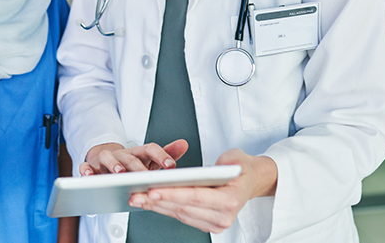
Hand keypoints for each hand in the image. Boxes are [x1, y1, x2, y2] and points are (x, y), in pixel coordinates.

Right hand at [80, 140, 188, 174]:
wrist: (104, 159)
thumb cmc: (130, 162)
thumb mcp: (148, 159)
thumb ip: (166, 154)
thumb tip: (184, 143)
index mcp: (137, 153)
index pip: (150, 149)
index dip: (161, 156)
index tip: (172, 166)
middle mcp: (121, 155)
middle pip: (130, 157)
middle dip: (137, 166)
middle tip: (145, 175)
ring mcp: (105, 160)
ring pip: (107, 158)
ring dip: (113, 165)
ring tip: (119, 173)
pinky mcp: (90, 166)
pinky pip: (86, 167)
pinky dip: (86, 170)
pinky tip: (89, 175)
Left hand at [128, 148, 277, 233]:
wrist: (249, 181)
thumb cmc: (240, 167)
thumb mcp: (237, 159)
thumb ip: (230, 162)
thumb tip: (224, 165)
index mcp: (230, 200)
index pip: (195, 197)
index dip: (172, 194)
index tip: (152, 190)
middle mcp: (223, 216)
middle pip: (183, 208)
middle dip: (156, 200)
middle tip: (135, 193)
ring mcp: (215, 223)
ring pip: (179, 214)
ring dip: (156, 206)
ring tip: (136, 197)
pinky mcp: (206, 224)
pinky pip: (181, 216)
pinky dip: (163, 208)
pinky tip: (149, 201)